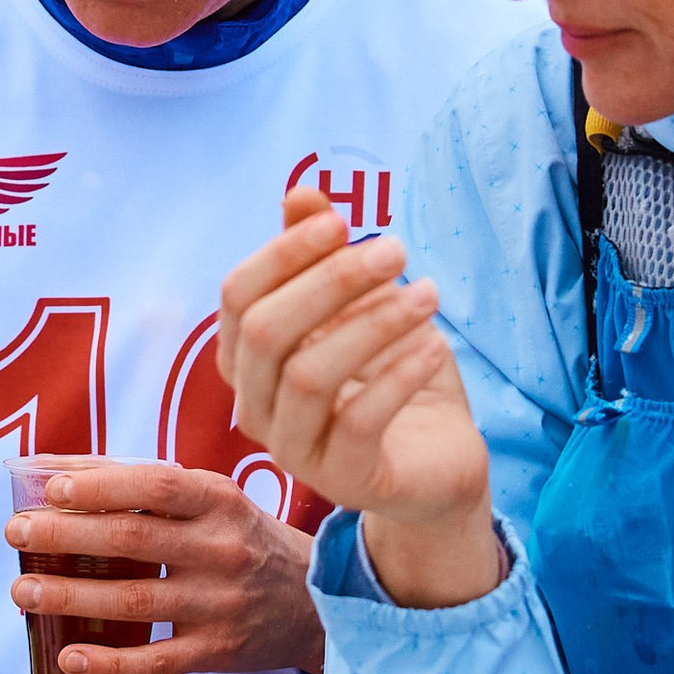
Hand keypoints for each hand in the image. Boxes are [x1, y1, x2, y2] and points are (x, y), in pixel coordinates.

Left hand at [7, 460, 322, 673]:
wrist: (318, 603)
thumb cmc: (243, 538)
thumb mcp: (211, 499)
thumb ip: (142, 484)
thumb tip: (52, 469)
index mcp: (218, 501)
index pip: (156, 486)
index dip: (101, 486)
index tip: (52, 489)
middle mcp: (221, 549)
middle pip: (134, 539)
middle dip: (67, 536)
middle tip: (17, 533)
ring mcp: (220, 604)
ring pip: (136, 601)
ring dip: (72, 597)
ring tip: (23, 592)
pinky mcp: (218, 652)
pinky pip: (156, 660)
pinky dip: (109, 662)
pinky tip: (68, 656)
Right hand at [218, 188, 498, 607]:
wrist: (436, 461)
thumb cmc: (387, 374)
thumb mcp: (360, 306)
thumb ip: (322, 255)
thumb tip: (302, 193)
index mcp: (246, 359)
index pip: (238, 296)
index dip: (283, 253)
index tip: (341, 221)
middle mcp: (254, 406)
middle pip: (267, 332)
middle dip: (331, 281)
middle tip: (395, 249)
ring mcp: (292, 450)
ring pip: (308, 376)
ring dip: (373, 323)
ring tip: (427, 293)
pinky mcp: (342, 480)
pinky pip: (357, 422)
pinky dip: (398, 376)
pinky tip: (435, 345)